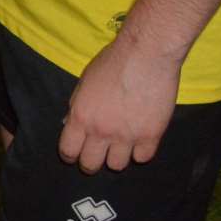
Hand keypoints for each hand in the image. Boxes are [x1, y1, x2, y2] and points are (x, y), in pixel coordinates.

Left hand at [59, 34, 180, 173]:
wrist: (145, 55)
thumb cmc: (112, 62)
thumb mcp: (84, 82)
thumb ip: (77, 106)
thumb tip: (70, 124)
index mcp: (81, 117)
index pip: (68, 151)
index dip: (70, 155)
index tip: (74, 155)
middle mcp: (101, 131)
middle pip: (91, 164)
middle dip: (91, 162)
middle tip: (97, 154)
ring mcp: (127, 136)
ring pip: (117, 165)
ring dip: (117, 157)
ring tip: (120, 146)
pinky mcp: (151, 136)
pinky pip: (143, 158)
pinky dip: (140, 151)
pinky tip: (140, 140)